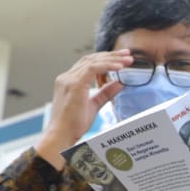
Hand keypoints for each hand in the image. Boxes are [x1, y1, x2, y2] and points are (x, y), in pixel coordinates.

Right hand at [34, 49, 131, 169]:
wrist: (61, 136)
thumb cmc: (73, 125)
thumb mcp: (93, 105)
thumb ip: (105, 93)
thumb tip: (120, 83)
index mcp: (69, 81)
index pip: (88, 64)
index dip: (105, 59)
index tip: (121, 59)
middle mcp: (67, 77)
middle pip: (91, 59)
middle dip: (111, 55)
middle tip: (127, 54)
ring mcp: (69, 80)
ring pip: (93, 62)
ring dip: (112, 59)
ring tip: (127, 60)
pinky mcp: (74, 84)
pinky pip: (92, 68)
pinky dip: (107, 66)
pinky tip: (119, 67)